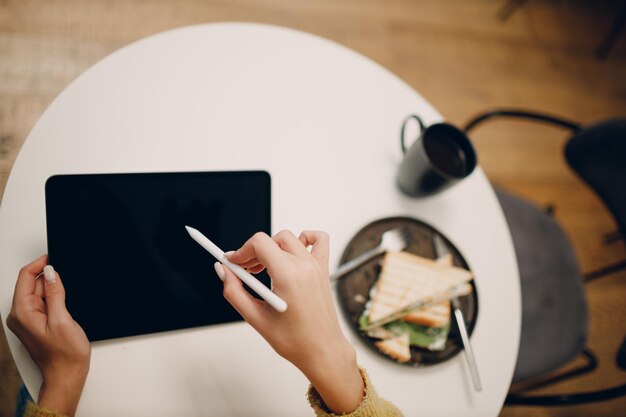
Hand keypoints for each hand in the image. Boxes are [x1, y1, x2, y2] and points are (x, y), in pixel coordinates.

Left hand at [6, 255, 90, 416]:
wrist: (67, 375)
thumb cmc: (65, 354)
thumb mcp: (63, 319)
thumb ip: (54, 293)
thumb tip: (50, 272)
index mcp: (22, 312)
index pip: (25, 277)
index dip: (40, 264)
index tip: (54, 258)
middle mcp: (20, 315)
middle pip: (32, 284)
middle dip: (49, 280)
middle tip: (66, 288)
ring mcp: (26, 319)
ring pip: (39, 293)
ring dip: (53, 291)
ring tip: (65, 307)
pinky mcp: (35, 323)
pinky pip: (43, 303)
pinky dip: (54, 300)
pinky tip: (63, 310)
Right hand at [216, 231, 363, 413]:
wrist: (323, 351)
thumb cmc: (294, 340)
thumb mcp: (256, 318)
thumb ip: (234, 291)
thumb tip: (223, 270)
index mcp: (288, 275)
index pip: (259, 243)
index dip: (241, 251)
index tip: (233, 262)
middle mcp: (304, 266)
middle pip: (271, 240)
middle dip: (253, 251)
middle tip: (245, 271)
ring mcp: (316, 266)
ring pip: (290, 238)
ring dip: (273, 247)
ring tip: (265, 268)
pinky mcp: (323, 270)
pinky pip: (319, 240)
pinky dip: (305, 239)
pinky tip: (293, 254)